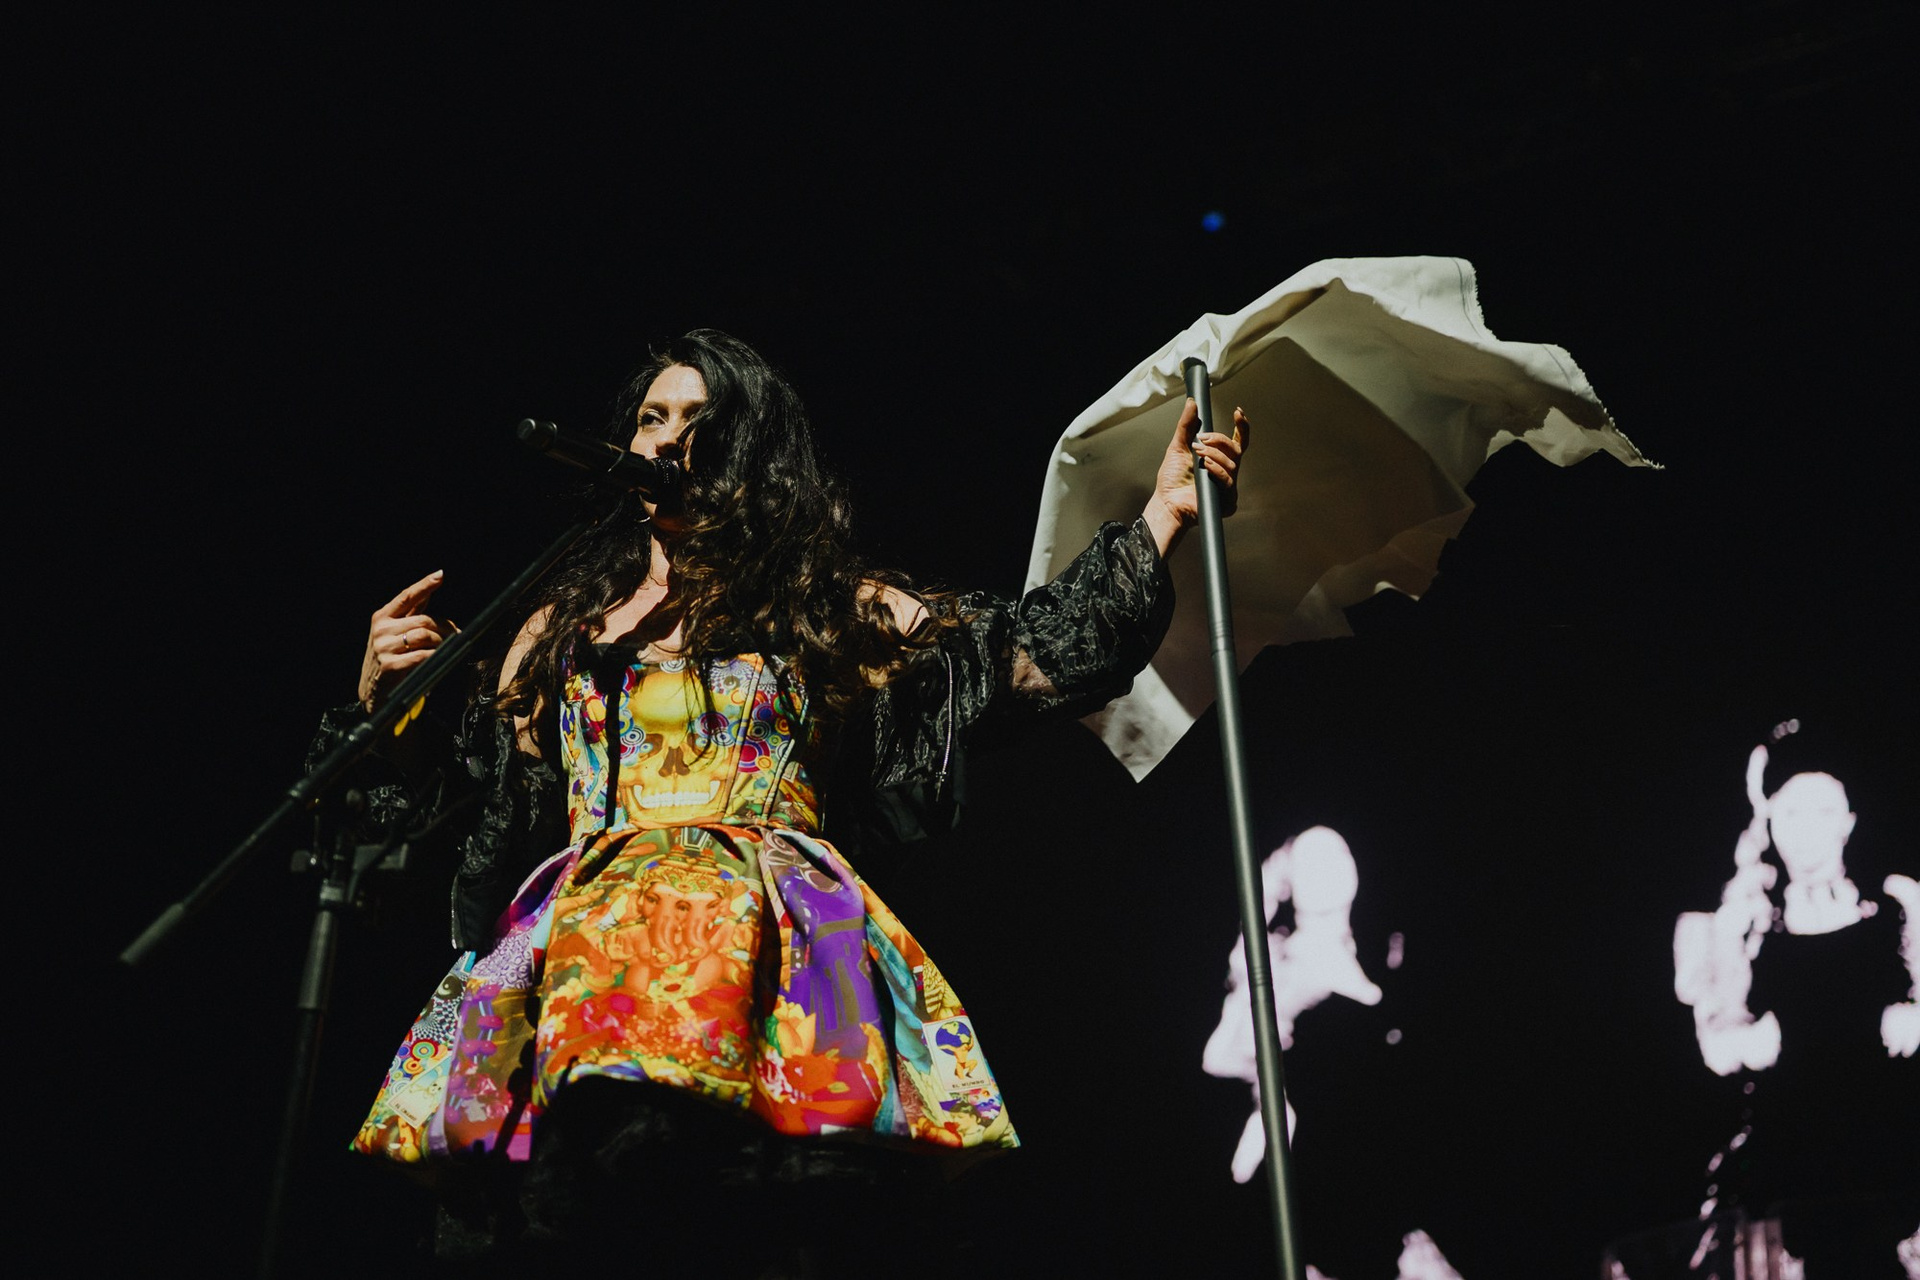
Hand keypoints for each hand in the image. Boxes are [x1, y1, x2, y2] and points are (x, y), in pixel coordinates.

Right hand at [358, 570, 454, 711]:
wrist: (374, 692)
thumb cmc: (390, 657)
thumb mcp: (394, 632)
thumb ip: (411, 613)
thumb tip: (431, 589)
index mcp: (382, 617)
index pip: (407, 596)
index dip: (424, 585)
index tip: (440, 575)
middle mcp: (381, 629)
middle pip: (424, 620)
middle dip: (445, 627)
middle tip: (455, 634)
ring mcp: (384, 647)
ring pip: (425, 636)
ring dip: (442, 642)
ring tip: (445, 648)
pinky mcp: (390, 666)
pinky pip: (422, 655)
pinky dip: (435, 656)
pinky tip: (437, 658)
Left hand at [1142, 397, 1249, 556]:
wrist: (1166, 502)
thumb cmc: (1172, 479)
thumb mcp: (1178, 446)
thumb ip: (1186, 425)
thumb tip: (1192, 402)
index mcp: (1218, 457)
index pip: (1237, 440)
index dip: (1242, 426)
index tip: (1238, 412)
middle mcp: (1226, 470)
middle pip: (1235, 449)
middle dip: (1219, 440)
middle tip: (1202, 439)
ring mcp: (1227, 485)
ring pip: (1232, 463)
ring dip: (1214, 455)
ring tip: (1198, 455)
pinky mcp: (1226, 501)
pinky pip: (1228, 481)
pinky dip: (1217, 472)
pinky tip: (1206, 467)